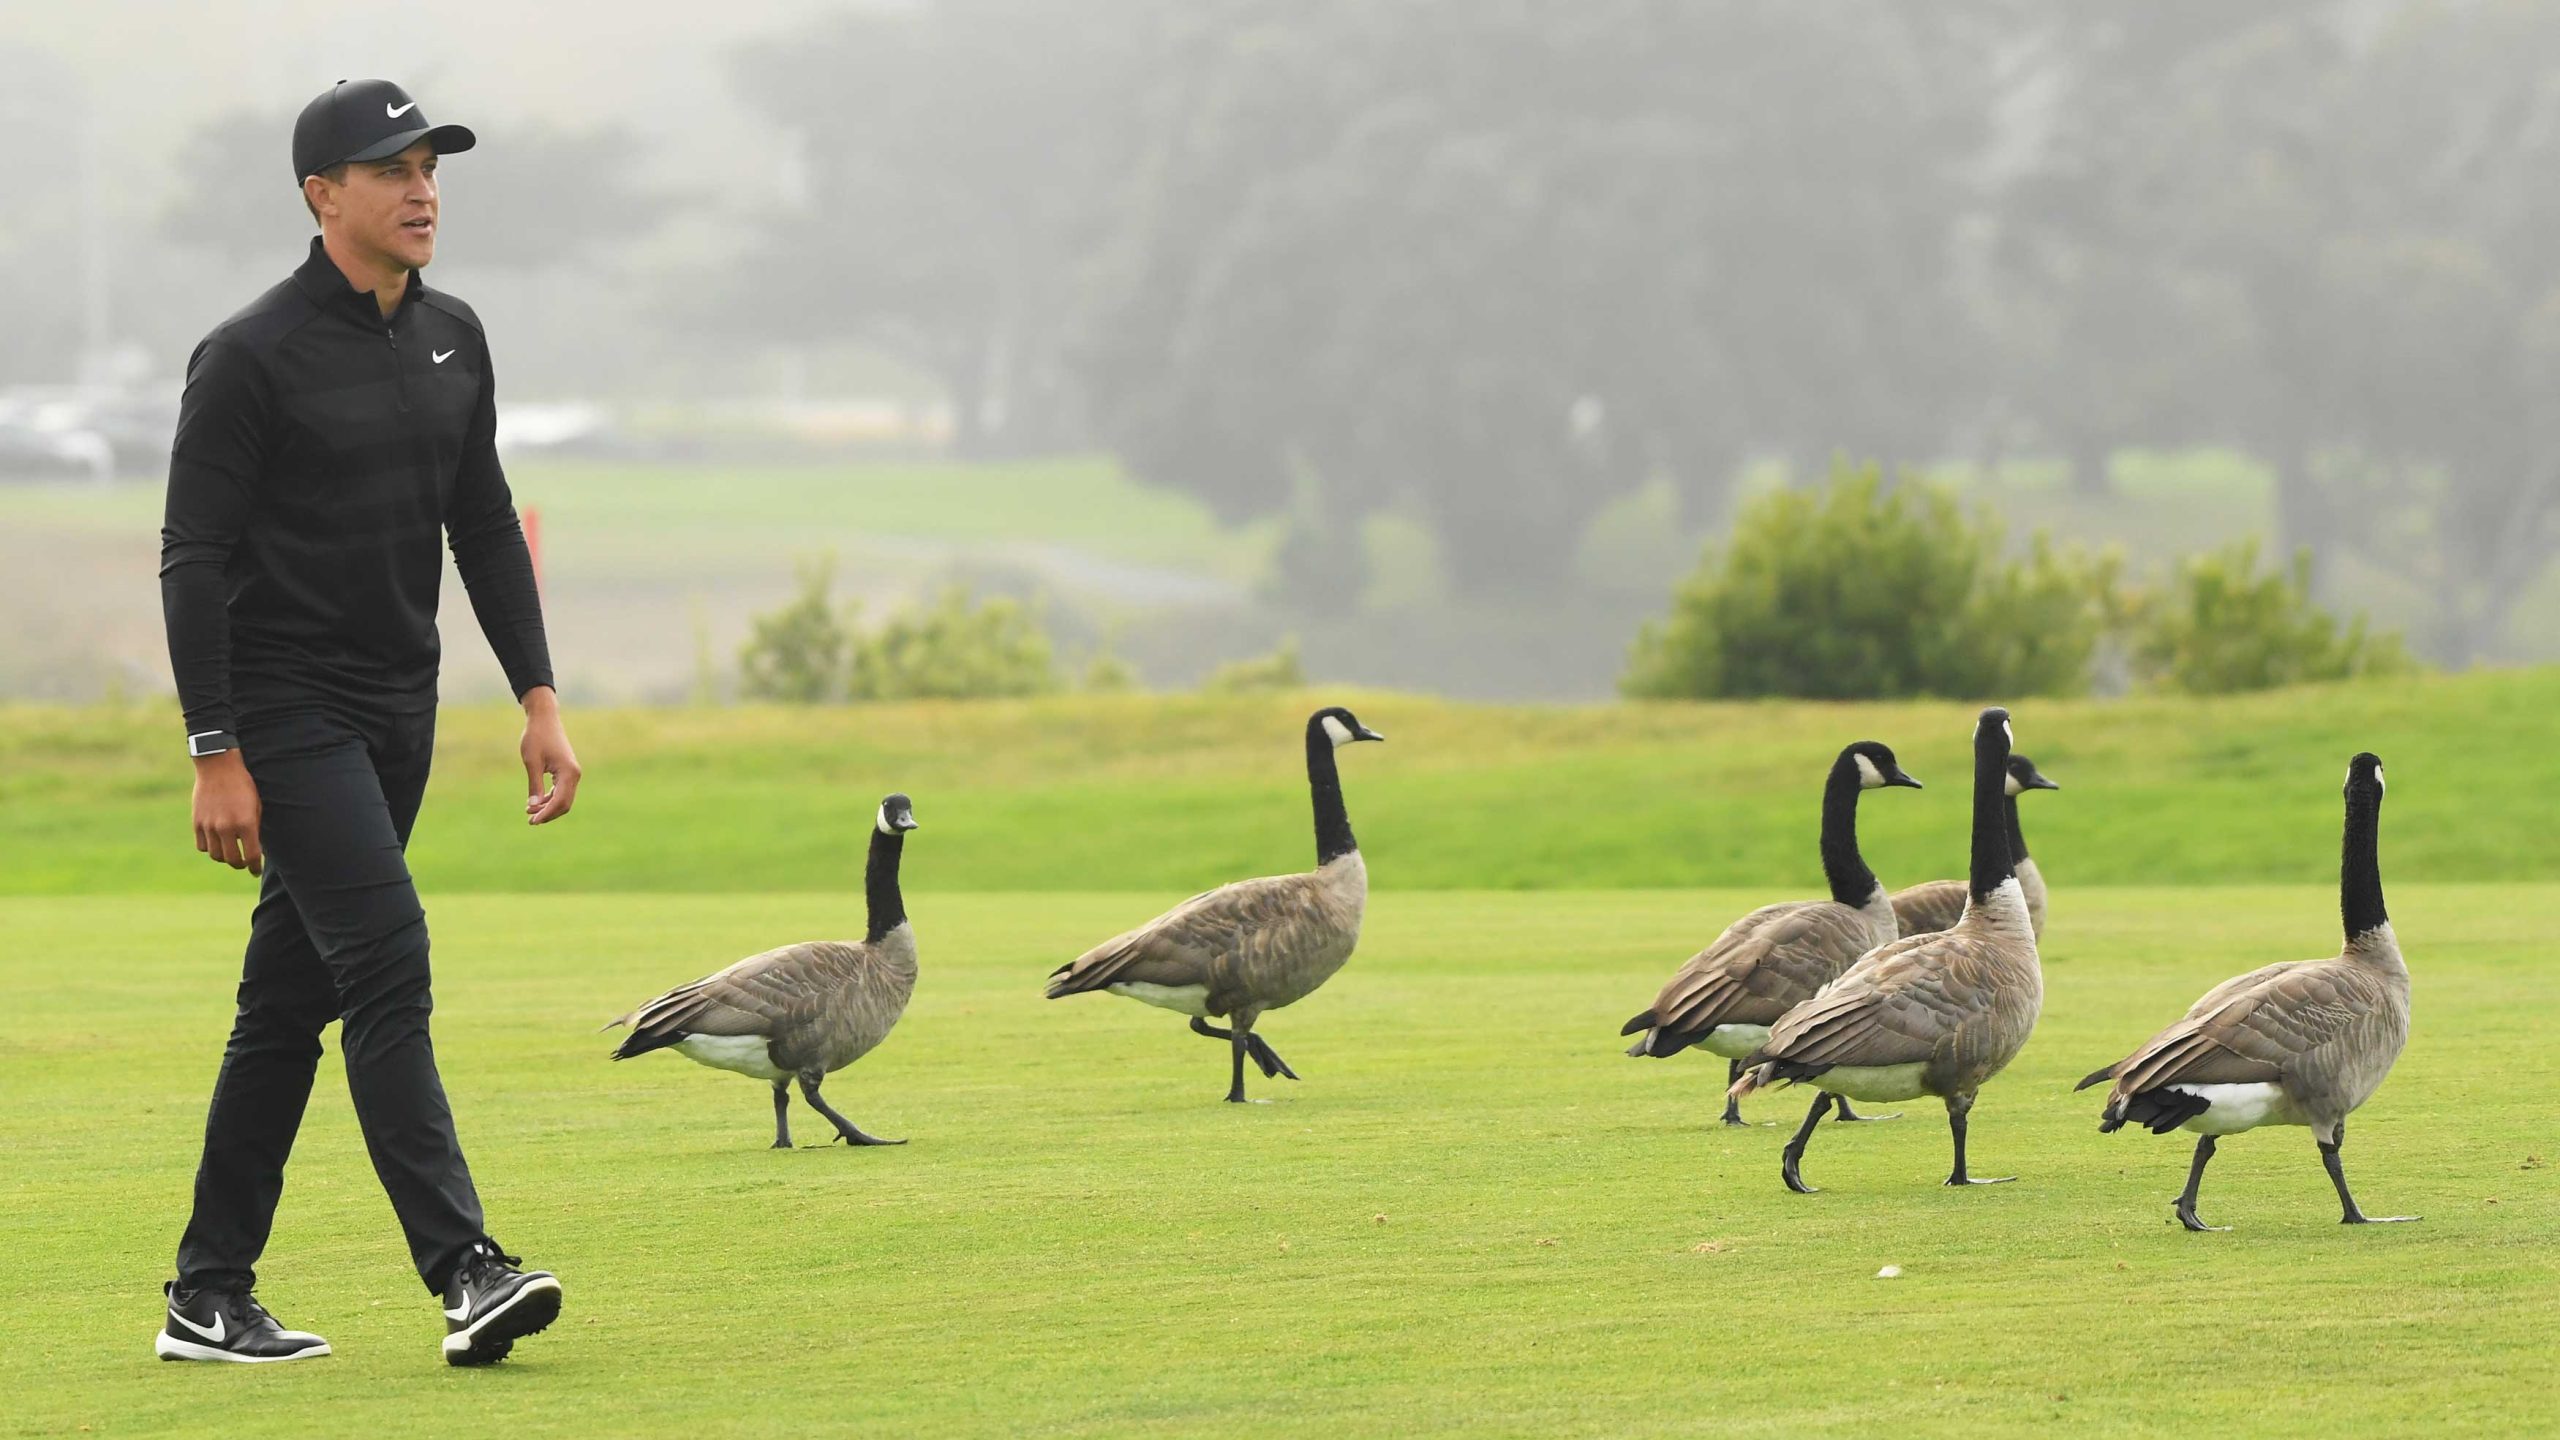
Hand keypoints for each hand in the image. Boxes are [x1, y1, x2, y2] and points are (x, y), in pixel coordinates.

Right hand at [192, 749, 263, 875]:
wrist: (218, 767)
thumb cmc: (243, 785)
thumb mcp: (256, 805)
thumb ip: (255, 828)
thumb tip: (255, 849)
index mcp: (246, 823)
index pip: (252, 855)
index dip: (255, 866)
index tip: (255, 871)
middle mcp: (226, 827)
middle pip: (232, 860)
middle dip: (240, 865)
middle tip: (244, 863)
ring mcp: (209, 826)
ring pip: (216, 855)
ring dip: (224, 857)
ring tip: (230, 852)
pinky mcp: (197, 822)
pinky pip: (202, 846)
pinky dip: (210, 848)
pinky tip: (216, 843)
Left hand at [519, 686, 581, 824]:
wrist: (544, 719)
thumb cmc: (536, 737)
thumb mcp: (532, 762)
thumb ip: (534, 786)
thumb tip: (534, 807)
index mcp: (568, 772)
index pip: (560, 801)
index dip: (546, 814)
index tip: (531, 820)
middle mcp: (574, 774)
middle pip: (565, 804)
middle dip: (549, 814)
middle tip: (530, 820)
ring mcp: (572, 773)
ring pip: (564, 798)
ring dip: (549, 807)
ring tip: (530, 812)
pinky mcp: (567, 770)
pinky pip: (562, 790)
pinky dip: (551, 799)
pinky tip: (537, 802)